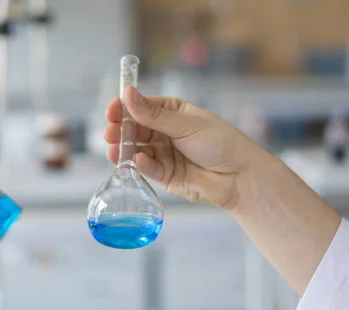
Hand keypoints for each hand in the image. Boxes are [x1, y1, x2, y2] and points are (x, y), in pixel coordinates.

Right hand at [104, 86, 262, 209]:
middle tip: (109, 133)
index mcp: (172, 113)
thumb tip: (128, 94)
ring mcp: (165, 154)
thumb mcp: (186, 124)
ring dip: (124, 149)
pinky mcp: (165, 175)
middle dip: (120, 130)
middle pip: (136, 129)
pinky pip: (147, 168)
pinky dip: (140, 164)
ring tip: (114, 150)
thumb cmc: (220, 143)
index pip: (142, 107)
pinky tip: (138, 160)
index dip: (125, 107)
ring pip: (137, 149)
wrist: (239, 177)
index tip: (111, 110)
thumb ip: (153, 115)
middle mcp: (166, 132)